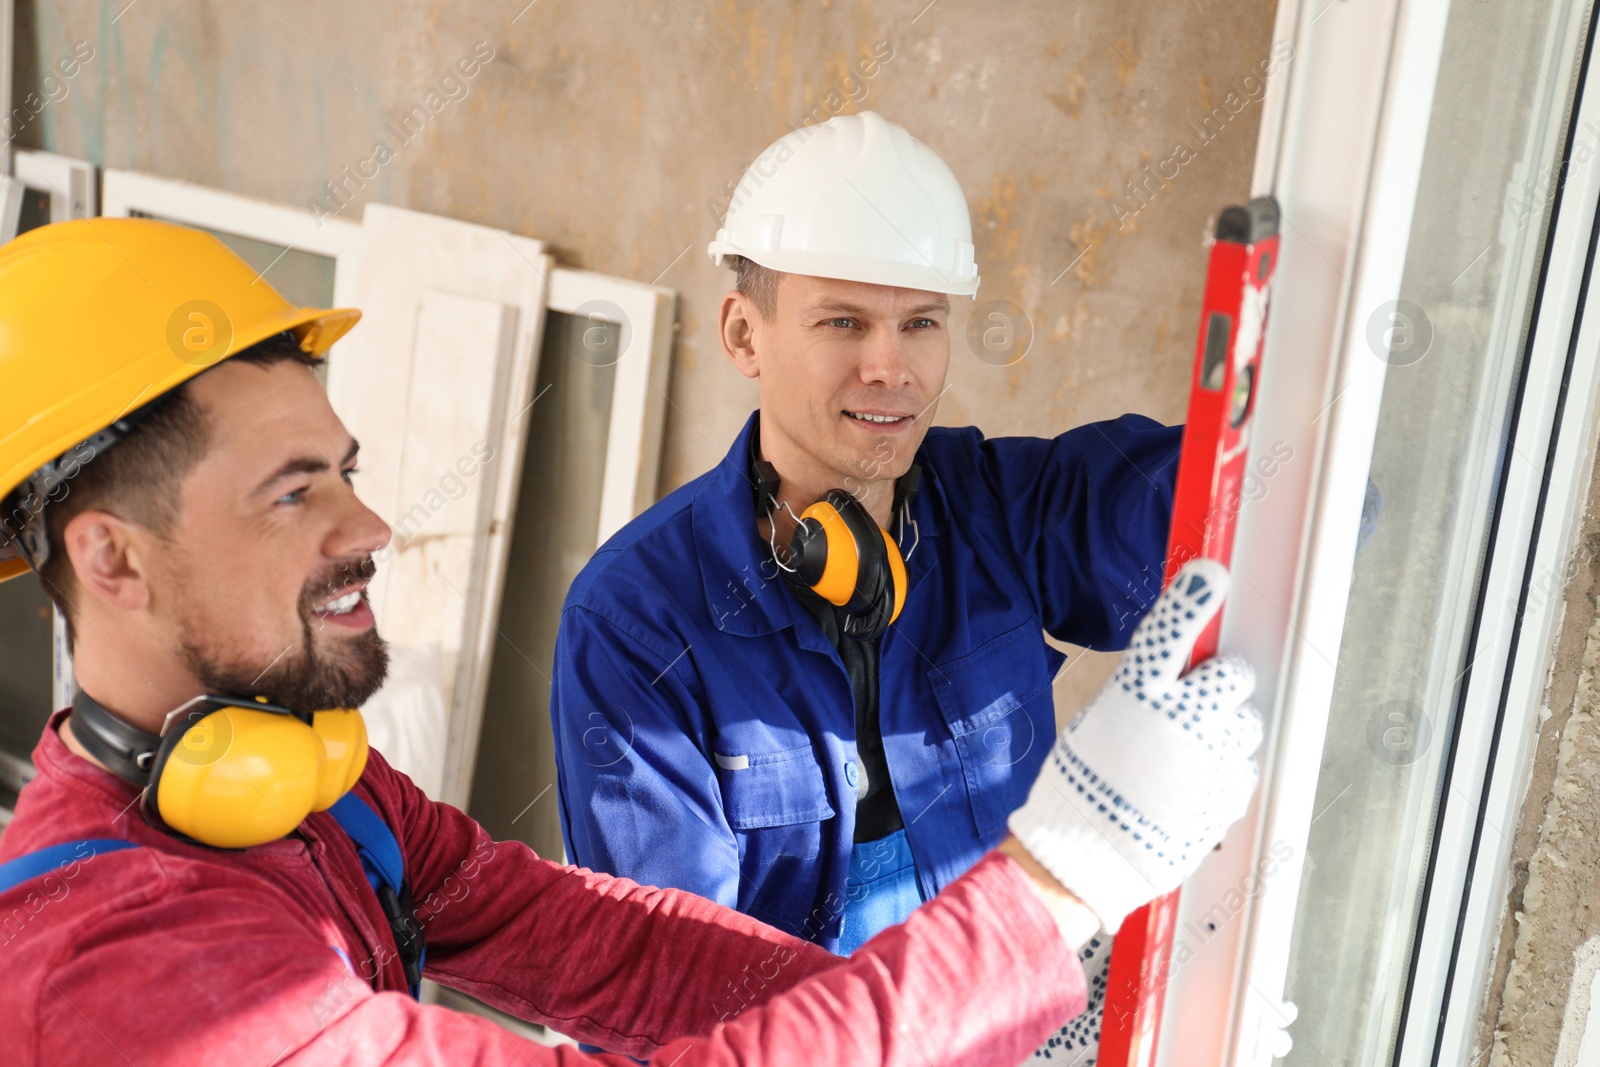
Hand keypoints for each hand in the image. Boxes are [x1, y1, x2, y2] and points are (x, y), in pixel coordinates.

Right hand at [1007, 559, 1262, 933]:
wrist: (1086, 855)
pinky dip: (1226, 773)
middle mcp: (1182, 717)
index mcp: (1137, 692)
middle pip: (1234, 676)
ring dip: (1226, 732)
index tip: (1213, 574)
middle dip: (1224, 685)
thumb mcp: (1099, 723)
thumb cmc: (1081, 787)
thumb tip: (1182, 677)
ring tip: (1189, 757)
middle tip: (1202, 701)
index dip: (1192, 598)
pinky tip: (1192, 788)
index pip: (1170, 630)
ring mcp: (1212, 755)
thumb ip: (1142, 696)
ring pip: (1247, 724)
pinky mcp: (1230, 793)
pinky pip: (1244, 768)